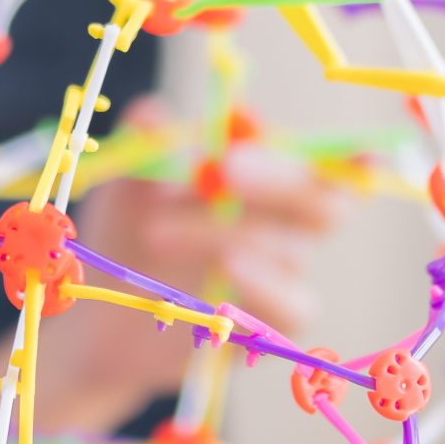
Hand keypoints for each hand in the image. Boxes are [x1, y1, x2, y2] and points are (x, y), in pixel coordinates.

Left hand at [63, 96, 335, 407]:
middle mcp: (287, 225)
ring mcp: (281, 277)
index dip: (342, 153)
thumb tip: (151, 117)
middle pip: (326, 201)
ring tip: (153, 231)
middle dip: (280, 180)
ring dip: (222, 231)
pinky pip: (294, 307)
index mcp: (268, 176)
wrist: (102, 311)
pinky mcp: (269, 326)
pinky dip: (265, 285)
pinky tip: (227, 269)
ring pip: (289, 250)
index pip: (330, 160)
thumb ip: (146, 147)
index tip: (331, 146)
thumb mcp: (127, 183)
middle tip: (223, 167)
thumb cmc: (127, 233)